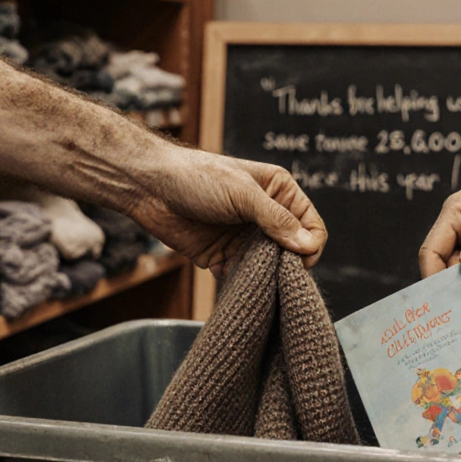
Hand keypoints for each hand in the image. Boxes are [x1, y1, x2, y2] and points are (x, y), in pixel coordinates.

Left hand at [130, 147, 326, 274]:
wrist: (150, 188)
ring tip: (257, 278)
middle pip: (293, 250)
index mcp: (278, 192)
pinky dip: (244, 283)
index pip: (311, 224)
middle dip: (290, 264)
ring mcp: (245, 238)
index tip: (301, 259)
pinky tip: (237, 282)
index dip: (310, 243)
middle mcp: (265, 216)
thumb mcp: (242, 194)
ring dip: (267, 276)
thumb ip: (277, 220)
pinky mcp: (224, 256)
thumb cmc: (197, 178)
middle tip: (277, 272)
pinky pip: (244, 277)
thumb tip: (308, 246)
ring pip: (270, 267)